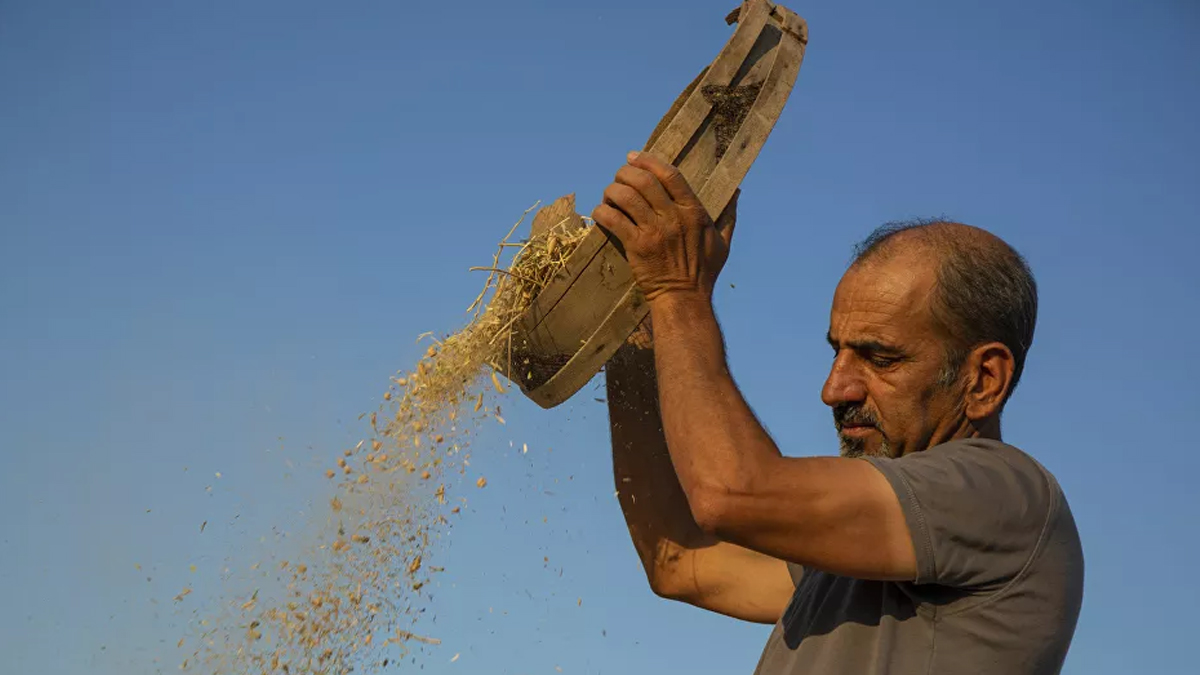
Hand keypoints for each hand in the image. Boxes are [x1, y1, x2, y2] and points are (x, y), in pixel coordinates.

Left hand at [592, 152, 737, 303]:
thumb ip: (728, 214)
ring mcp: (654, 231)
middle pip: (643, 180)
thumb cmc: (704, 272)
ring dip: (612, 191)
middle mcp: (674, 217)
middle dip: (625, 172)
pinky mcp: (636, 246)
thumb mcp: (723, 241)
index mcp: (694, 211)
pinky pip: (613, 220)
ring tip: (609, 195)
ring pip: (625, 196)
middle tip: (619, 177)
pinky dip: (602, 212)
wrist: (684, 299)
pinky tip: (601, 213)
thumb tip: (737, 192)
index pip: (670, 174)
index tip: (634, 156)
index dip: (649, 160)